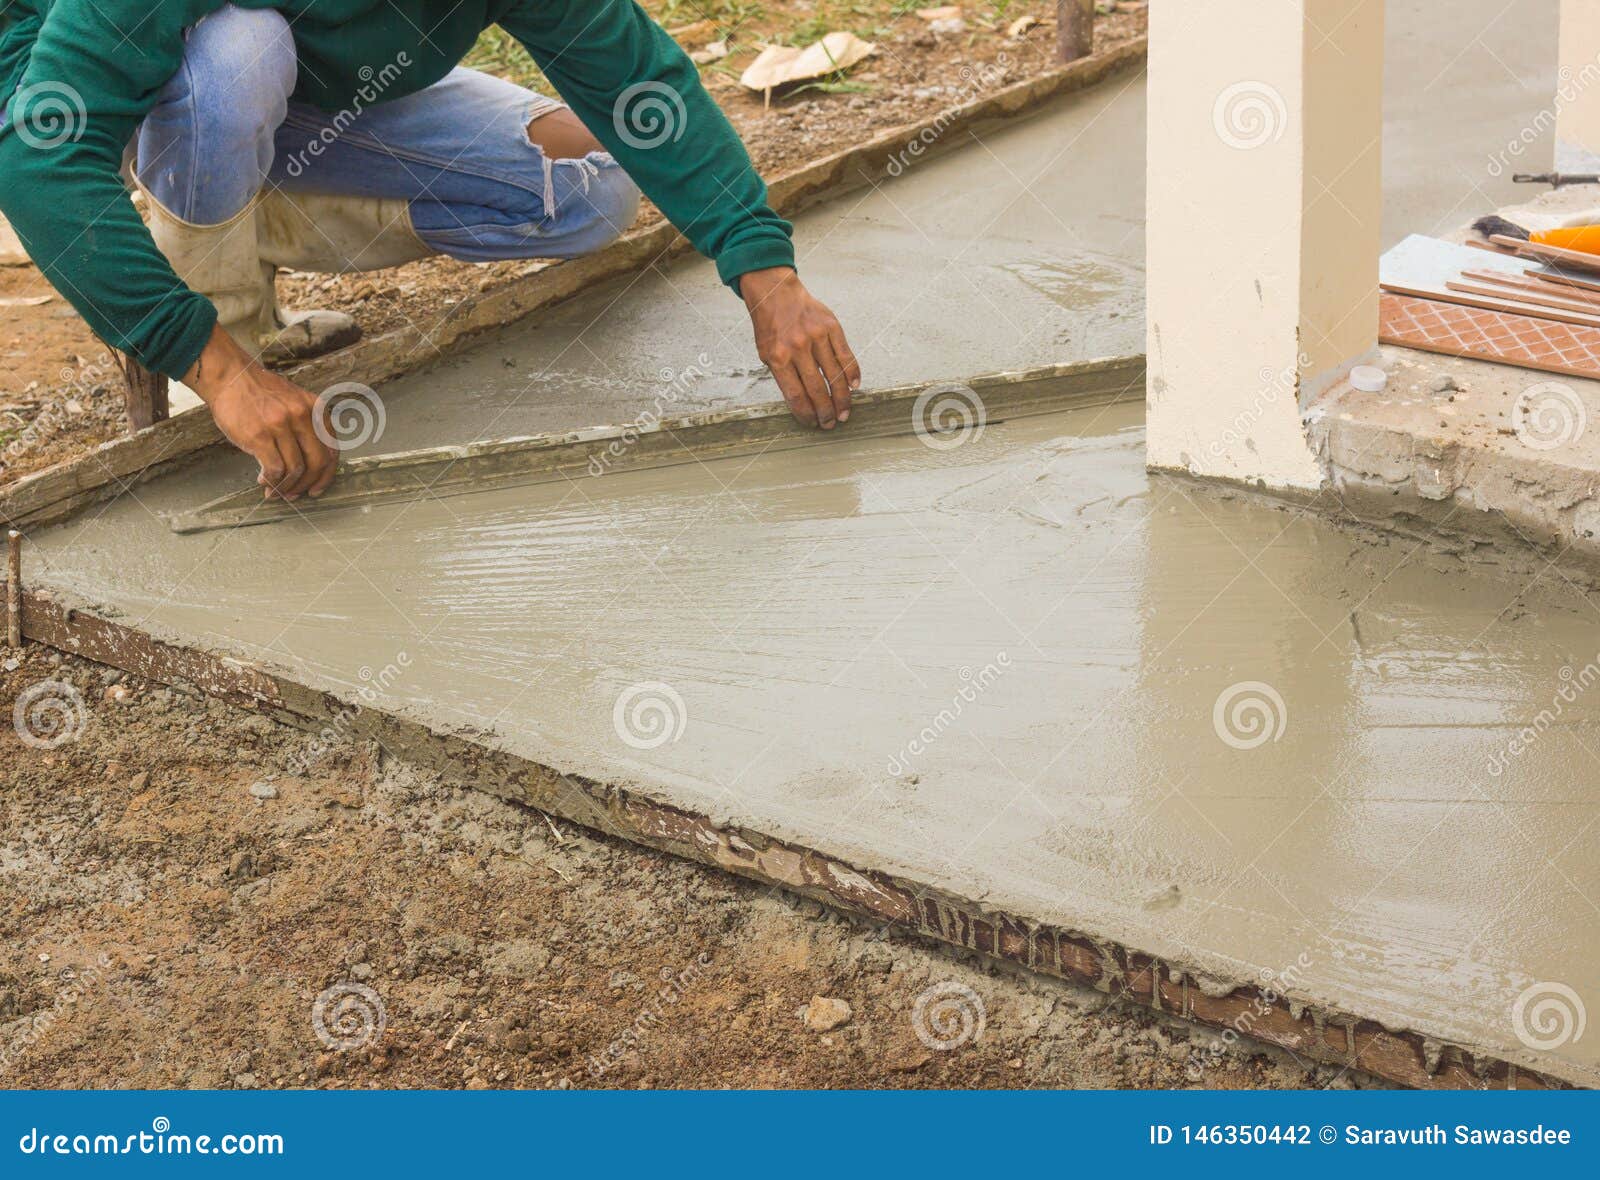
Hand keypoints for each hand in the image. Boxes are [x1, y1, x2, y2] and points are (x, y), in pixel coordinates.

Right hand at [184, 325, 337, 500]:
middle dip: (308, 484)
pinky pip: (274, 469)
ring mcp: (281, 425)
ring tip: (276, 491)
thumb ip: (308, 427)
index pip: (332, 450)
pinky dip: (271, 482)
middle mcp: (302, 416)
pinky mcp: (260, 435)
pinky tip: (264, 482)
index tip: (317, 488)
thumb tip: (313, 466)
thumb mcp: (296, 402)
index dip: (326, 475)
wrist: (230, 376)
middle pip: (317, 463)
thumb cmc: (261, 393)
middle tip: (297, 494)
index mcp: (316, 409)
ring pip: (296, 469)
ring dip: (286, 487)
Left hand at [740, 267, 860, 428]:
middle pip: (817, 390)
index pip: (796, 396)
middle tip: (831, 423)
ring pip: (835, 376)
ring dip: (842, 398)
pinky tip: (854, 386)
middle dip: (826, 412)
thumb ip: (783, 376)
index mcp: (778, 358)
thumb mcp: (766, 353)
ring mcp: (816, 337)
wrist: (776, 293)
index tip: (813, 424)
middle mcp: (798, 348)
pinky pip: (846, 355)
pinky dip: (852, 373)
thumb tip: (802, 403)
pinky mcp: (831, 327)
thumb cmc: (770, 327)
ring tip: (844, 412)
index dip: (806, 414)